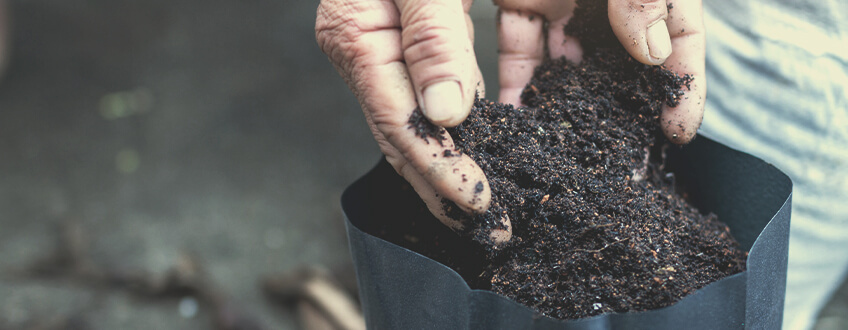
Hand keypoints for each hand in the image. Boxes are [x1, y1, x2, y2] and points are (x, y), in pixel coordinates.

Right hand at [316, 0, 511, 242]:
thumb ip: (432, 39)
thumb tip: (446, 112)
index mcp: (356, 36)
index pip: (399, 121)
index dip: (440, 168)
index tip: (478, 204)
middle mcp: (363, 50)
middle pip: (402, 136)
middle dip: (444, 187)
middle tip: (487, 230)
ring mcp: (382, 48)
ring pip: (417, 122)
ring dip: (451, 165)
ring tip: (483, 208)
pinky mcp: (408, 40)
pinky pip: (432, 91)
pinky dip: (458, 126)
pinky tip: (479, 150)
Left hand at [495, 0, 705, 142]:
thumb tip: (653, 52)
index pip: (681, 35)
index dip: (685, 85)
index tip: (678, 131)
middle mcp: (605, 0)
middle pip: (622, 62)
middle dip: (623, 110)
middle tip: (622, 160)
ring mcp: (561, 3)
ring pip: (567, 65)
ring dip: (566, 108)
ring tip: (565, 153)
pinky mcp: (519, 3)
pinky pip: (518, 53)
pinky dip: (518, 88)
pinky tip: (517, 122)